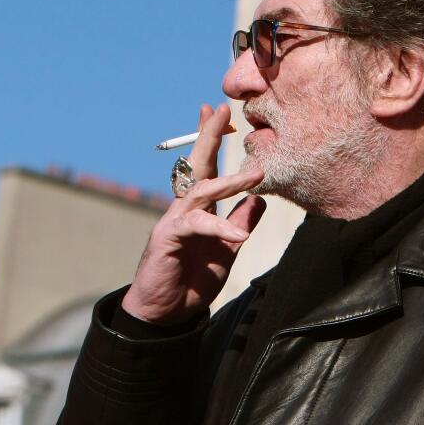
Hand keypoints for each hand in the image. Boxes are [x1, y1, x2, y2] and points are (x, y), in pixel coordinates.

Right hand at [121, 103, 264, 323]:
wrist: (164, 313)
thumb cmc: (192, 280)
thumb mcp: (226, 250)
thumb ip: (240, 223)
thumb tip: (259, 200)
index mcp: (197, 209)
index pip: (207, 168)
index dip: (213, 140)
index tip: (220, 113)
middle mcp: (183, 208)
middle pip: (196, 165)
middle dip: (208, 136)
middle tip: (220, 111)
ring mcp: (173, 221)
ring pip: (200, 191)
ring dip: (228, 182)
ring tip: (255, 176)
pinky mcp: (167, 239)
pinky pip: (196, 226)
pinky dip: (219, 229)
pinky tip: (239, 235)